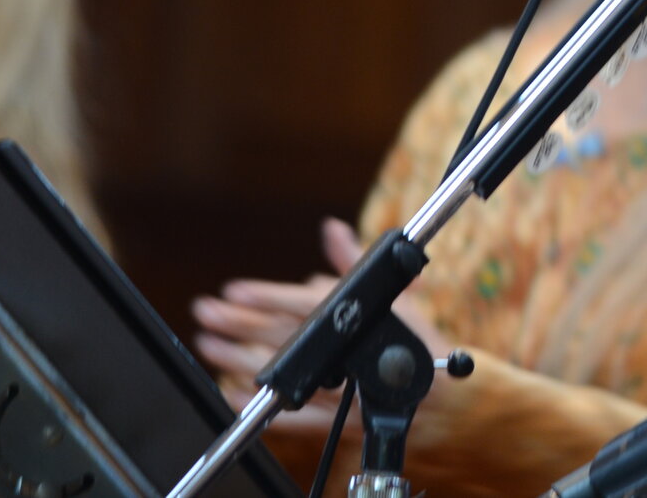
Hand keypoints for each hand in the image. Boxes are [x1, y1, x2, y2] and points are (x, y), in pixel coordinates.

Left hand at [192, 218, 451, 441]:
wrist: (439, 395)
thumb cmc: (414, 340)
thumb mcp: (390, 294)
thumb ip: (353, 261)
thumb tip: (332, 228)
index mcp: (355, 320)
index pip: (302, 303)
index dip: (266, 295)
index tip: (234, 289)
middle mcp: (341, 355)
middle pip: (280, 336)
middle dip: (239, 323)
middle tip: (206, 311)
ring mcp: (333, 388)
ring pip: (278, 372)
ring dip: (237, 359)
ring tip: (208, 344)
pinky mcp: (329, 419)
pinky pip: (286, 415)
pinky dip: (258, 404)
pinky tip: (231, 393)